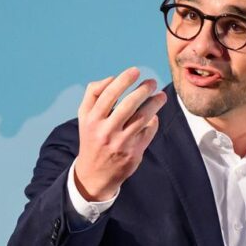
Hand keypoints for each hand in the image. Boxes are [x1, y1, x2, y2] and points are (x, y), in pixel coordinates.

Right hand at [74, 67, 166, 200]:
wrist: (94, 174)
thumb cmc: (92, 136)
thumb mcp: (85, 116)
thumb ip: (93, 93)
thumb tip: (113, 78)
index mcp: (92, 119)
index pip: (109, 94)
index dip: (124, 80)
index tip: (136, 71)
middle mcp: (105, 131)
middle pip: (129, 105)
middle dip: (143, 90)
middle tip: (152, 82)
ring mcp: (121, 143)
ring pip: (143, 117)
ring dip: (155, 103)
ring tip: (161, 96)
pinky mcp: (134, 153)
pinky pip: (149, 131)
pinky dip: (154, 121)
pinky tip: (154, 116)